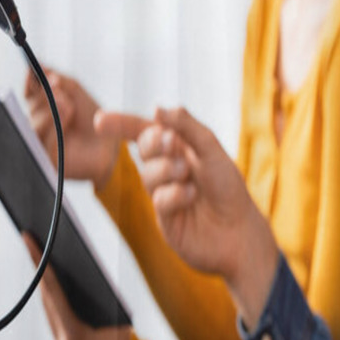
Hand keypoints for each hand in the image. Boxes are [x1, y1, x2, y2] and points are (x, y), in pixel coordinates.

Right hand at [24, 66, 119, 189]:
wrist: (112, 144)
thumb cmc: (95, 120)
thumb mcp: (76, 93)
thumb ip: (59, 80)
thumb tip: (40, 66)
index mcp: (44, 109)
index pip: (29, 95)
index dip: (30, 83)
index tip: (33, 71)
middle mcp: (39, 126)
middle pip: (30, 109)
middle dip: (43, 96)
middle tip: (57, 89)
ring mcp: (43, 145)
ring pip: (34, 126)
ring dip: (50, 111)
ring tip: (67, 105)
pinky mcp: (49, 162)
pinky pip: (44, 144)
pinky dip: (53, 129)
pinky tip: (64, 120)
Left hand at [24, 234, 130, 339]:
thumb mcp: (116, 318)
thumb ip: (93, 305)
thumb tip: (74, 283)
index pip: (53, 294)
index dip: (41, 266)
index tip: (29, 244)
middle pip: (48, 310)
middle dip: (42, 282)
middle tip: (34, 253)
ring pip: (53, 328)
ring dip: (52, 305)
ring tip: (47, 279)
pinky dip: (63, 329)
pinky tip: (61, 311)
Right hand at [95, 107, 278, 324]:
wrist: (240, 231)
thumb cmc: (228, 188)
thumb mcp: (212, 150)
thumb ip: (187, 127)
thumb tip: (156, 108)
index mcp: (178, 148)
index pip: (144, 131)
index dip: (120, 124)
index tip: (99, 120)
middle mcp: (167, 169)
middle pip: (144, 148)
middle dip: (154, 143)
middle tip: (171, 141)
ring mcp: (163, 194)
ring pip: (148, 174)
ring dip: (167, 169)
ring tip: (188, 175)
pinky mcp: (164, 219)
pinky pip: (158, 200)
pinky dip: (174, 194)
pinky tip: (191, 196)